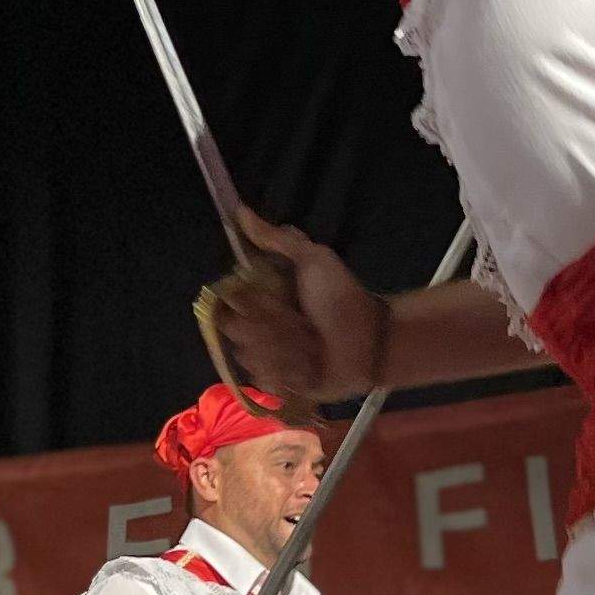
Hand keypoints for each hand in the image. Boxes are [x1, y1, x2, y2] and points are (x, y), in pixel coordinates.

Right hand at [204, 213, 384, 398]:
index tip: (275, 300)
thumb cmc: (342, 297)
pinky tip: (311, 366)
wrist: (370, 339)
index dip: (248, 305)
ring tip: (312, 346)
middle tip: (301, 324)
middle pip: (235, 333)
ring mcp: (267, 359)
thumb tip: (240, 210)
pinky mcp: (280, 385)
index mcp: (259, 300)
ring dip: (285, 351)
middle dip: (269, 328)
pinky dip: (291, 373)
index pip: (224, 306)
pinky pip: (267, 382)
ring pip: (251, 358)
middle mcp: (257, 328)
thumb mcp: (312, 259)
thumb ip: (275, 239)